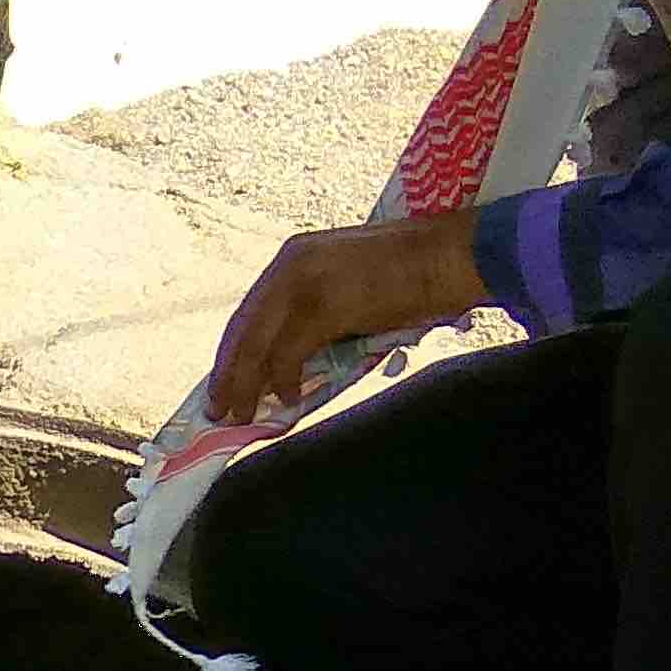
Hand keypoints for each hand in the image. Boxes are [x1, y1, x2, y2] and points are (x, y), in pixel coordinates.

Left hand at [212, 210, 488, 422]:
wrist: (452, 254)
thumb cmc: (413, 273)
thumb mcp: (348, 281)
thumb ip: (316, 308)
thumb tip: (295, 353)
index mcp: (293, 257)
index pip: (250, 311)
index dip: (233, 351)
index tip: (222, 381)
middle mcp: (290, 265)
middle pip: (244, 329)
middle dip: (229, 373)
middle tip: (218, 410)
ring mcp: (304, 283)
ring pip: (258, 344)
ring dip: (247, 385)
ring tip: (241, 416)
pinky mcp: (324, 306)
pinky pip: (288, 353)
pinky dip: (283, 381)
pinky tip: (287, 399)